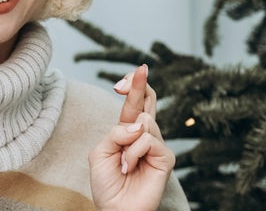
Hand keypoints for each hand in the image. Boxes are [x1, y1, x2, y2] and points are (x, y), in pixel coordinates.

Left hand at [89, 65, 174, 210]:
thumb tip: (139, 124)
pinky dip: (134, 152)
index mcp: (126, 131)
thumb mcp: (100, 152)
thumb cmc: (107, 183)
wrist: (115, 209)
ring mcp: (156, 145)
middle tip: (140, 69)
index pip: (133, 103)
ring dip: (127, 141)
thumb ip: (115, 133)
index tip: (134, 71)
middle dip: (141, 84)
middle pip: (148, 101)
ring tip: (124, 162)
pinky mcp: (165, 157)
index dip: (134, 86)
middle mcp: (143, 135)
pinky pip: (147, 140)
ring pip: (144, 121)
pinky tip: (131, 167)